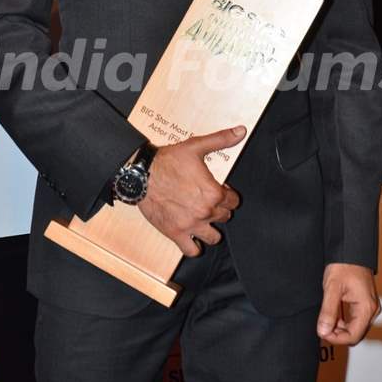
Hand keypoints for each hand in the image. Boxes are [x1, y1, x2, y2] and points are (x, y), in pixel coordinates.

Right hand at [138, 126, 245, 255]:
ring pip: (213, 237)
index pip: (234, 201)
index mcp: (213, 193)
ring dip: (210, 228)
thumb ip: (221, 139)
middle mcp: (205, 212)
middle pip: (224, 217)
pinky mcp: (175, 233)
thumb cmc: (167, 161)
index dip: (228, 194)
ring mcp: (190, 225)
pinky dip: (194, 246)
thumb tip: (240, 131)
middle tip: (208, 201)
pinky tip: (192, 236)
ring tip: (203, 218)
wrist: (141, 174)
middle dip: (219, 209)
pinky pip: (192, 250)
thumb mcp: (196, 146)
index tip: (219, 190)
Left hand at [316, 263, 380, 345]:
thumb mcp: (332, 288)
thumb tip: (323, 330)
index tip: (323, 333)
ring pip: (354, 327)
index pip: (353, 336)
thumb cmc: (344, 264)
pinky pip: (354, 319)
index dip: (337, 339)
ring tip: (325, 320)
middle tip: (322, 327)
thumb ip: (328, 311)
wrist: (350, 250)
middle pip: (355, 333)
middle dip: (338, 334)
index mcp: (367, 307)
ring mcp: (369, 306)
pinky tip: (332, 315)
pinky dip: (343, 320)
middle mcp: (371, 309)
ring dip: (339, 328)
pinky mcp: (364, 302)